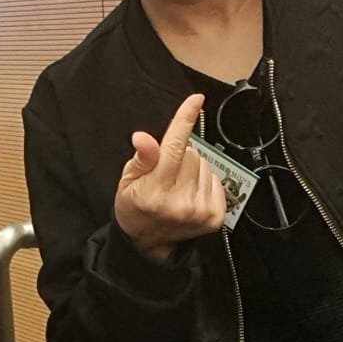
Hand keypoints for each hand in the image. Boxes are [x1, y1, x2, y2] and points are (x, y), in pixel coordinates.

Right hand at [113, 94, 225, 261]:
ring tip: (178, 185)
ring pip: (205, 166)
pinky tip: (190, 193)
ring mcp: (199, 211)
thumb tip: (143, 138)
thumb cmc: (134, 206)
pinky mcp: (214, 217)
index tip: (196, 100)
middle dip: (180, 156)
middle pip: (191, 154)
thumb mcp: (127, 180)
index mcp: (154, 190)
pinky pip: (216, 180)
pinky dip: (204, 182)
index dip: (184, 120)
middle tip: (166, 173)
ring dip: (193, 170)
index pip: (174, 148)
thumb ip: (142, 158)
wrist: (147, 241)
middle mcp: (179, 201)